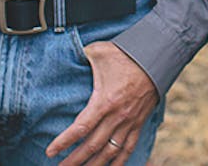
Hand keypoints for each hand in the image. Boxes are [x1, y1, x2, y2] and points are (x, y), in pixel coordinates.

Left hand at [47, 41, 159, 164]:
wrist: (157, 57)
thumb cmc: (125, 54)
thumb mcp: (99, 52)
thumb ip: (81, 56)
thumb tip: (67, 56)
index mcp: (105, 101)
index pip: (81, 128)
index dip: (63, 142)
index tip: (50, 151)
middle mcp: (117, 116)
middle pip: (92, 146)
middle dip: (74, 160)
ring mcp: (129, 122)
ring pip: (110, 152)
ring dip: (94, 165)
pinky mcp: (139, 123)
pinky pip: (128, 148)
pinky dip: (119, 162)